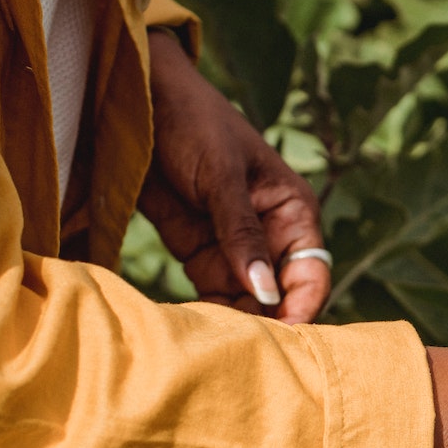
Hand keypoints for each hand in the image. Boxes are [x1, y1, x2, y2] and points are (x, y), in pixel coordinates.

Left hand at [141, 30, 331, 322]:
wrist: (136, 99)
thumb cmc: (192, 122)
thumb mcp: (220, 176)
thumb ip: (241, 234)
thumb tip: (266, 292)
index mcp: (293, 213)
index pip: (311, 274)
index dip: (301, 308)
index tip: (281, 338)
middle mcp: (271, 236)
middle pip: (281, 296)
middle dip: (265, 322)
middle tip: (239, 347)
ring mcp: (234, 247)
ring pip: (247, 301)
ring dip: (234, 322)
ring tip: (214, 342)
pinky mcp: (199, 252)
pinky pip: (212, 294)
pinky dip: (207, 312)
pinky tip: (195, 327)